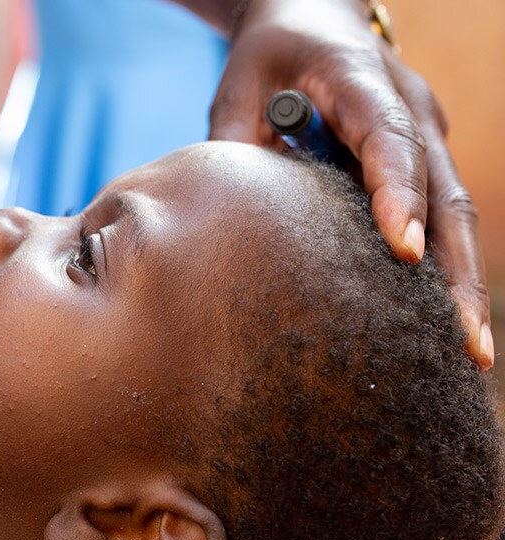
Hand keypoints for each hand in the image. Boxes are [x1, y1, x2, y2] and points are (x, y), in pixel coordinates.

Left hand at [209, 0, 493, 368]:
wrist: (314, 15)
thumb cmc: (270, 53)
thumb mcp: (238, 82)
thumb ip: (236, 141)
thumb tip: (228, 217)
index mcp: (362, 80)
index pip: (389, 137)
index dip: (399, 193)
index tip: (404, 250)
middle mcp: (410, 107)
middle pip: (445, 191)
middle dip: (454, 270)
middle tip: (462, 340)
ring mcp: (426, 132)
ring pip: (457, 211)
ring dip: (463, 281)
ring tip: (469, 350)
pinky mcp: (424, 156)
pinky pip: (442, 215)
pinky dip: (446, 268)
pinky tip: (444, 323)